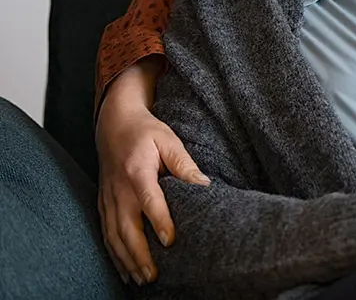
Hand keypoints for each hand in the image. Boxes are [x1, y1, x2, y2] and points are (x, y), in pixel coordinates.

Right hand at [96, 62, 208, 285]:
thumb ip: (184, 163)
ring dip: (126, 260)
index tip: (170, 241)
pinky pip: (105, 233)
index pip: (149, 201)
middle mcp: (119, 189)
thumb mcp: (168, 140)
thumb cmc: (146, 131)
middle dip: (139, 254)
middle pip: (126, 227)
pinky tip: (124, 270)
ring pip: (113, 236)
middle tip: (153, 276)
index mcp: (137, 171)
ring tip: (141, 279)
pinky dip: (113, 254)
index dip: (159, 222)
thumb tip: (204, 185)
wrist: (113, 123)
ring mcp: (108, 198)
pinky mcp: (103, 203)